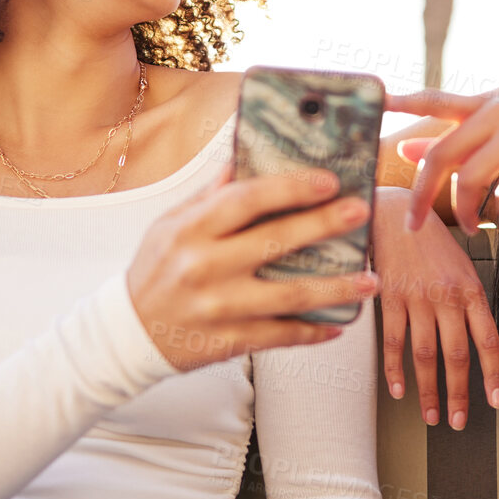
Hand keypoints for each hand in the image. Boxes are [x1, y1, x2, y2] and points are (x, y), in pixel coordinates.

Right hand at [128, 166, 378, 370]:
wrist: (127, 334)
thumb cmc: (155, 269)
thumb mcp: (170, 225)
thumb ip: (209, 195)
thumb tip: (243, 157)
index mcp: (191, 230)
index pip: (247, 199)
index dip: (291, 188)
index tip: (328, 180)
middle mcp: (205, 267)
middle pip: (275, 241)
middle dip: (324, 225)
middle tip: (361, 212)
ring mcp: (219, 307)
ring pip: (290, 296)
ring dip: (336, 288)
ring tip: (371, 279)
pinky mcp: (229, 342)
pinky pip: (281, 336)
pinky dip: (313, 332)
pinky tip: (339, 324)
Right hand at [372, 187, 498, 429]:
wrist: (394, 214)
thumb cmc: (433, 245)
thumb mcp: (466, 274)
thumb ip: (482, 316)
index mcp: (471, 291)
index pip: (488, 340)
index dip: (493, 374)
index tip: (496, 401)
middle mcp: (446, 296)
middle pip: (456, 354)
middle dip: (460, 393)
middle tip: (459, 421)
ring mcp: (416, 298)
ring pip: (425, 354)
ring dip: (429, 390)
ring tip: (432, 415)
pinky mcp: (389, 298)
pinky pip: (394, 341)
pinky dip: (395, 370)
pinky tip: (399, 391)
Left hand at [388, 89, 498, 234]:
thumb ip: (457, 142)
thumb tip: (407, 146)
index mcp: (489, 105)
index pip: (438, 99)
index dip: (406, 100)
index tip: (377, 99)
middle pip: (443, 153)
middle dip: (422, 194)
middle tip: (413, 223)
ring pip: (470, 177)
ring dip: (464, 210)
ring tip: (470, 224)